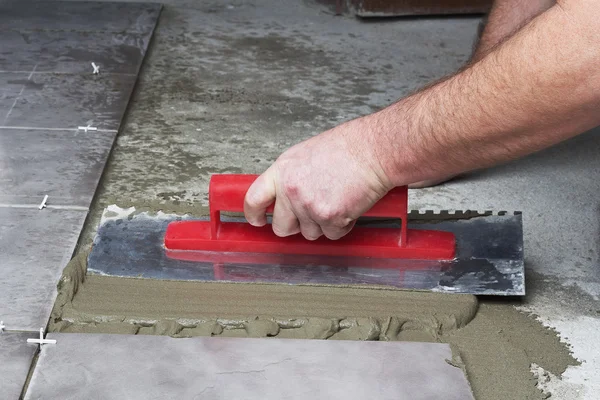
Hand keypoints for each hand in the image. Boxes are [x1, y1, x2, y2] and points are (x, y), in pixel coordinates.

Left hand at [243, 116, 393, 239]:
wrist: (373, 151)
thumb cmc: (348, 147)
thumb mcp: (306, 154)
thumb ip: (290, 176)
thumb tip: (284, 195)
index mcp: (282, 171)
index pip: (254, 199)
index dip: (253, 214)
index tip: (258, 220)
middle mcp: (292, 190)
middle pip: (282, 227)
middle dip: (294, 226)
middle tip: (310, 214)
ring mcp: (310, 206)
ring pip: (310, 233)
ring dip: (323, 224)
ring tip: (336, 200)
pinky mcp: (330, 218)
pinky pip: (332, 234)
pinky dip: (342, 225)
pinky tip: (349, 205)